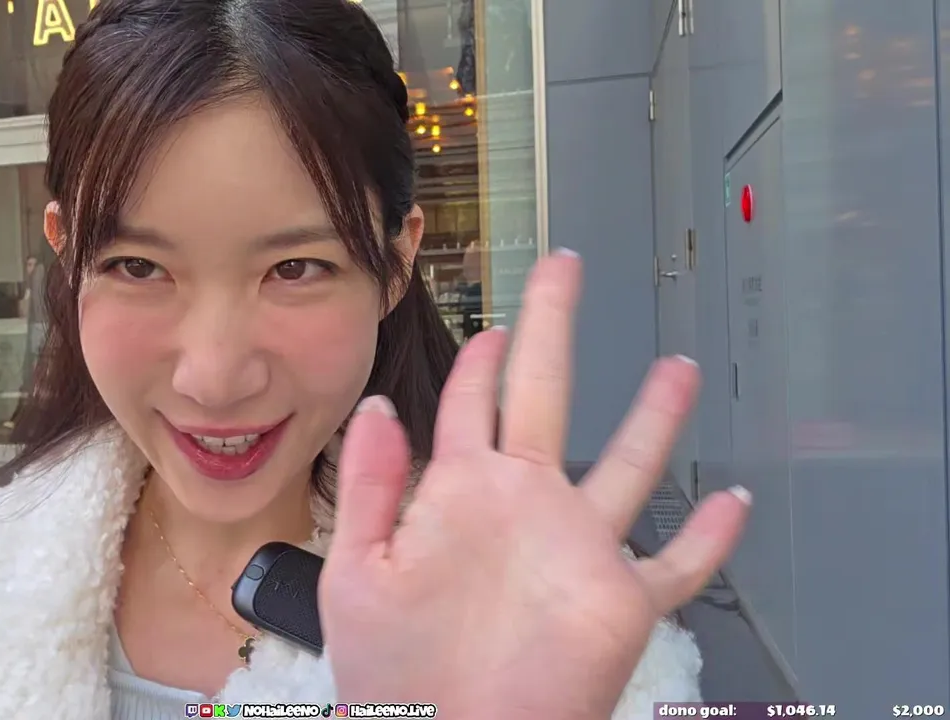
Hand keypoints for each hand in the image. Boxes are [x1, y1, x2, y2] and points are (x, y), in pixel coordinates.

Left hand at [320, 251, 748, 719]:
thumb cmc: (394, 675)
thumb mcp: (356, 571)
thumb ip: (371, 486)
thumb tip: (377, 406)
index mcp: (459, 491)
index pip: (473, 402)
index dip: (479, 357)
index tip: (490, 323)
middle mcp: (523, 505)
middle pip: (545, 393)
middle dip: (552, 327)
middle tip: (564, 270)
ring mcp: (575, 550)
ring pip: (625, 467)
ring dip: (653, 418)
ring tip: (676, 367)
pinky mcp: (617, 602)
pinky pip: (677, 566)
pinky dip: (709, 539)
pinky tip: (734, 504)